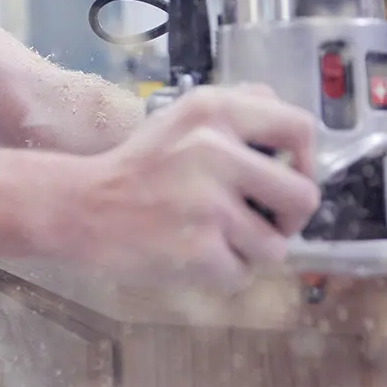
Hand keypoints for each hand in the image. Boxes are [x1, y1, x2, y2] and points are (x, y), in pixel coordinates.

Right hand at [55, 86, 320, 291]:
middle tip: (261, 222)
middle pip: (303, 197)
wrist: (79, 207)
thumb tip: (296, 134)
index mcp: (215, 111)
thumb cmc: (137, 167)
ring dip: (249, 252)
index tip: (289, 178)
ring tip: (212, 239)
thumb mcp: (182, 117)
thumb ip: (238, 112)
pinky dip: (220, 274)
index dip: (307, 161)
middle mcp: (215, 150)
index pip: (300, 127)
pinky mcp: (198, 250)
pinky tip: (191, 256)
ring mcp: (208, 203)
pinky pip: (241, 275)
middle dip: (288, 219)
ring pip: (275, 247)